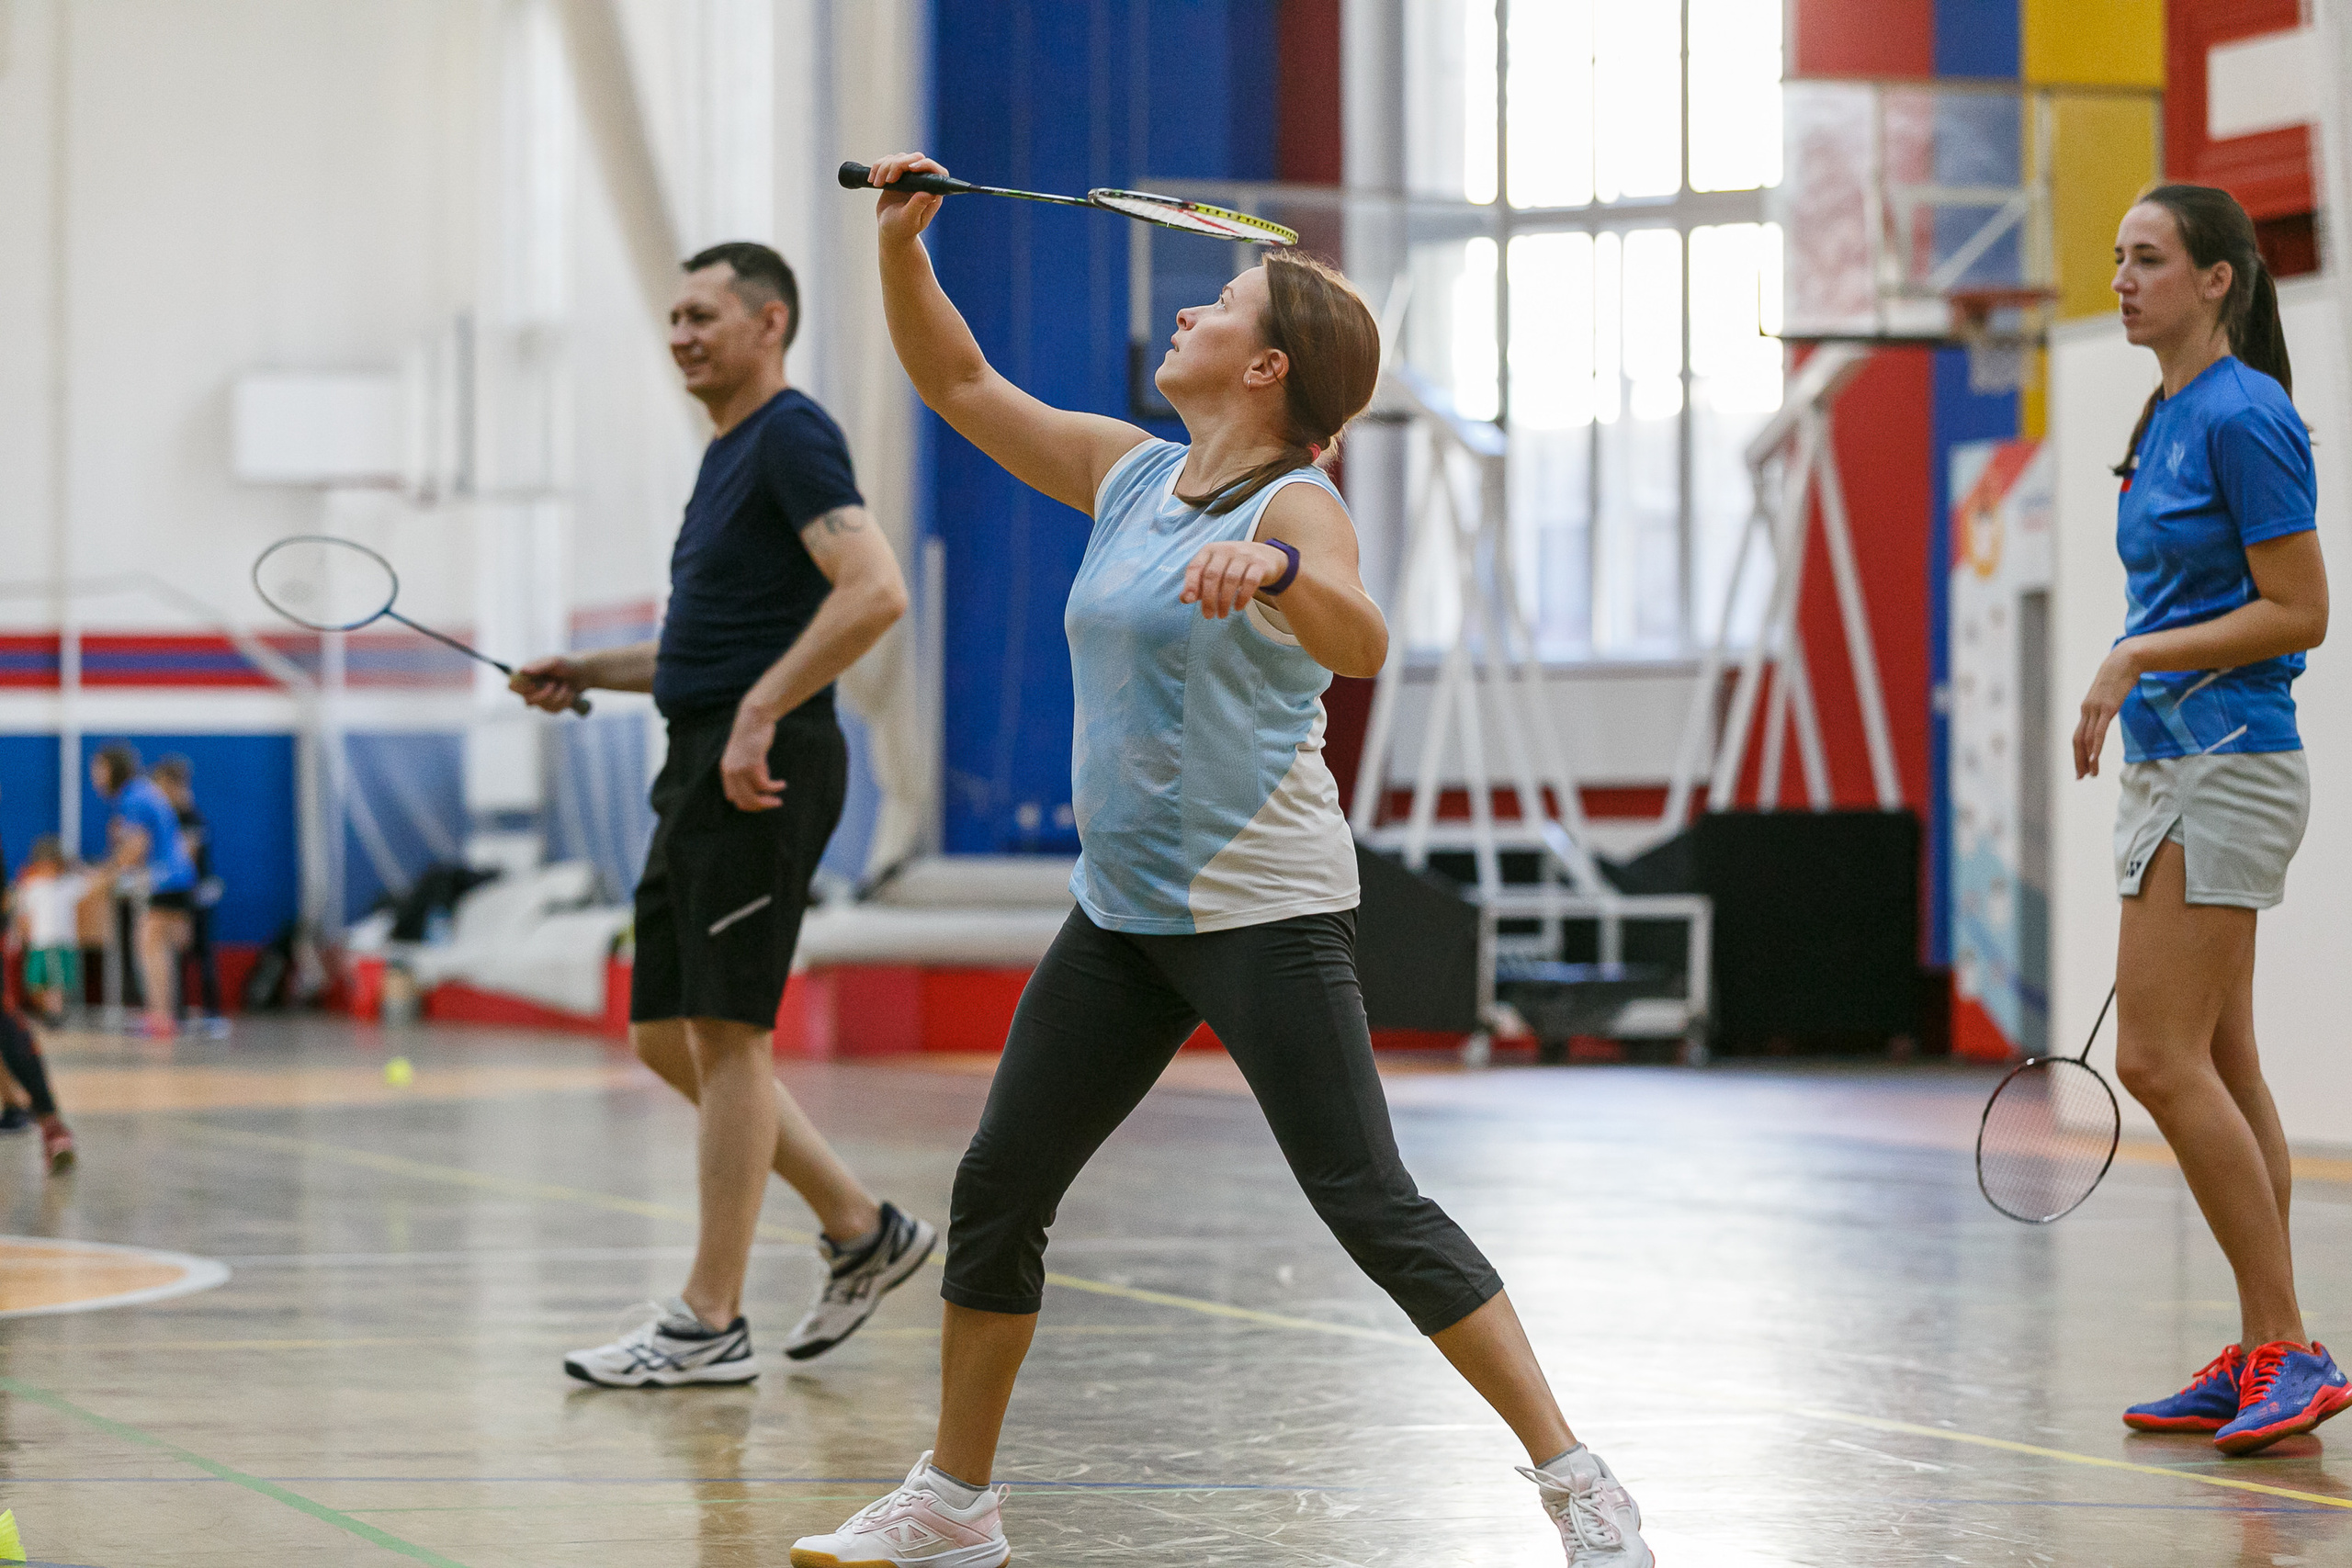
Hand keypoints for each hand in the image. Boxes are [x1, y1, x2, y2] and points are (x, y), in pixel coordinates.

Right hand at [511, 655, 587, 713]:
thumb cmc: (567, 664)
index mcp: (527, 675)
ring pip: (543, 706)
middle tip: (553, 684)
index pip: (512, 686)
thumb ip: (539, 665)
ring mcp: (541, 699)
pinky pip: (554, 710)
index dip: (521, 689)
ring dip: (558, 696)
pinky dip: (564, 701)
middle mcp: (531, 688)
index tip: (533, 685)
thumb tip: (522, 670)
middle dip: (543, 694)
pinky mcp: (552, 706)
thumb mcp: (554, 661)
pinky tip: (569, 693)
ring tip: (565, 686)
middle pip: (528, 700)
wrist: (584, 673)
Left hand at [721, 709, 786, 811]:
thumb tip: (761, 789)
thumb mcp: (747, 757)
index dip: (749, 804)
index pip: (735, 798)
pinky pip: (765, 785)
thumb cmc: (753, 736)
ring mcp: (740, 769)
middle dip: (760, 806)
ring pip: (754, 797)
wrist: (754, 719)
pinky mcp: (752, 764)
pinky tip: (782, 784)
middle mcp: (731, 773)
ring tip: (778, 801)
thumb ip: (749, 772)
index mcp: (727, 771)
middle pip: (744, 801)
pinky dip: (774, 787)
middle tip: (773, 804)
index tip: (763, 802)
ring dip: (768, 802)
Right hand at [869, 152, 948, 244]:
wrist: (890, 230)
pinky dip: (877, 167)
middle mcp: (923, 182)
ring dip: (884, 167)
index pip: (937, 171)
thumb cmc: (902, 229)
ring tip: (877, 184)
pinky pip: (888, 161)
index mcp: (932, 193)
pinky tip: (872, 180)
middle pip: (915, 158)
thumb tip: (928, 192)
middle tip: (888, 181)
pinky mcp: (896, 174)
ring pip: (899, 157)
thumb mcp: (909, 220)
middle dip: (898, 165)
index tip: (910, 168)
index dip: (925, 165)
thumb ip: (918, 205)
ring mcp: (909, 176)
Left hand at [1181, 540, 1289, 618]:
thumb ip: (1198, 583)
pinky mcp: (1260, 564)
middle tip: (1208, 615)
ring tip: (1222, 614)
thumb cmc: (1233, 566)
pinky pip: (1250, 582)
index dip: (1190, 583)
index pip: (1196, 566)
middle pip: (1213, 575)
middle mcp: (1226, 549)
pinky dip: (1242, 597)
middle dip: (1209, 598)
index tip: (1189, 600)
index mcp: (1210, 550)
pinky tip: (1238, 607)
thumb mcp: (1214, 570)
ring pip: (1231, 579)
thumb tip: (1184, 599)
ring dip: (1224, 601)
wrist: (1266, 557)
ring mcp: (1244, 555)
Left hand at [2073, 642, 2141, 778]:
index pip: (2078, 736)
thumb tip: (2108, 712)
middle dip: (2078, 761)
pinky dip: (2095, 747)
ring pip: (2086, 739)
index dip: (2077, 754)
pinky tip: (2094, 759)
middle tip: (2080, 777)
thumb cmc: (2118, 676)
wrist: (2124, 660)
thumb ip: (2105, 705)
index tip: (2080, 768)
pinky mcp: (2107, 707)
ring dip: (2087, 759)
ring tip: (2090, 774)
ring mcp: (2095, 709)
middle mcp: (2086, 710)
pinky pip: (2099, 731)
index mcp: (2086, 709)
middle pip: (2078, 741)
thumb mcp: (2109, 693)